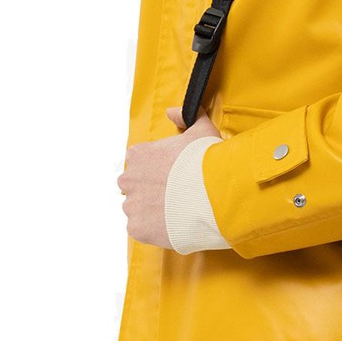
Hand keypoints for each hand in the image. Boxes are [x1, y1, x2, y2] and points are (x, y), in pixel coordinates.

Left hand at [118, 106, 221, 247]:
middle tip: (174, 194)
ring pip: (137, 209)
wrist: (212, 195)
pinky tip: (174, 224)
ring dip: (152, 210)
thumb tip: (172, 112)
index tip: (172, 174)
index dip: (156, 168)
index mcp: (138, 155)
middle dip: (149, 190)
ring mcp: (131, 205)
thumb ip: (186, 116)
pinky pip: (142, 229)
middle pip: (134, 186)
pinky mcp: (137, 228)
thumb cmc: (206, 161)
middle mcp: (128, 179)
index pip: (138, 161)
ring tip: (177, 211)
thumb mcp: (201, 129)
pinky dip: (155, 229)